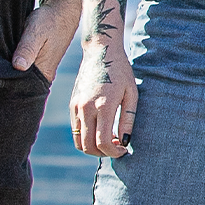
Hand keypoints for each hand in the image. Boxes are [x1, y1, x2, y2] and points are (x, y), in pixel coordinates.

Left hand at [12, 1, 79, 82]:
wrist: (62, 11)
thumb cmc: (49, 20)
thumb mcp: (36, 31)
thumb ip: (27, 49)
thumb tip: (18, 67)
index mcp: (44, 73)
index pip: (22, 89)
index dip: (7, 85)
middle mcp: (44, 75)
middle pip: (20, 84)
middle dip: (6, 80)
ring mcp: (42, 70)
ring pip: (21, 76)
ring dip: (10, 72)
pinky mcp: (39, 63)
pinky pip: (24, 69)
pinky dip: (15, 66)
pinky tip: (6, 60)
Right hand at [70, 43, 137, 157]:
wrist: (101, 51)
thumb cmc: (121, 71)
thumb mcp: (131, 93)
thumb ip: (128, 120)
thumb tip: (125, 142)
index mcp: (103, 105)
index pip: (103, 142)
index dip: (114, 153)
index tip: (124, 150)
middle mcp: (86, 108)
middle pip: (89, 146)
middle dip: (103, 153)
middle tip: (117, 147)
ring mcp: (77, 106)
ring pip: (79, 141)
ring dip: (93, 148)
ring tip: (109, 140)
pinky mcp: (72, 104)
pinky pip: (76, 130)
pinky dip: (86, 137)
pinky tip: (100, 129)